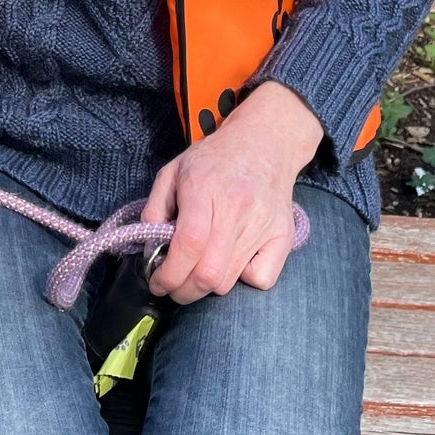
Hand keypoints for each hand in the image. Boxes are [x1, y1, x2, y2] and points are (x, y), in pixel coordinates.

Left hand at [142, 82, 323, 304]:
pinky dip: (243, 280)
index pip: (188, 244)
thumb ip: (155, 209)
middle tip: (173, 286)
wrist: (264, 143)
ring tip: (198, 270)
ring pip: (230, 281)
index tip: (157, 282)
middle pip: (209, 274)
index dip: (169, 273)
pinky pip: (262, 279)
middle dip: (183, 291)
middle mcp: (237, 211)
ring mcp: (264, 226)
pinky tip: (233, 261)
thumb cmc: (213, 158)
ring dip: (207, 286)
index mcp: (205, 191)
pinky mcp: (283, 237)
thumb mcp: (173, 172)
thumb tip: (150, 249)